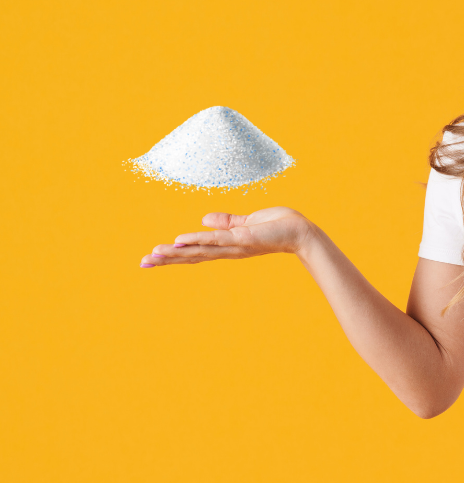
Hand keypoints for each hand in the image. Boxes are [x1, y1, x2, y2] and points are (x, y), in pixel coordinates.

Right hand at [139, 207, 313, 267]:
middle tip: (142, 263)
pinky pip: (216, 240)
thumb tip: (203, 219)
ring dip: (176, 253)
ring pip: (199, 251)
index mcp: (227, 246)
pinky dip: (197, 240)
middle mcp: (228, 250)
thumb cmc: (278, 226)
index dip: (174, 255)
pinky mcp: (243, 239)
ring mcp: (234, 246)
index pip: (196, 252)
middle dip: (167, 260)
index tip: (152, 258)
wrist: (301, 231)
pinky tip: (180, 242)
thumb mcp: (247, 222)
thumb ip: (226, 222)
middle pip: (192, 256)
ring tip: (153, 255)